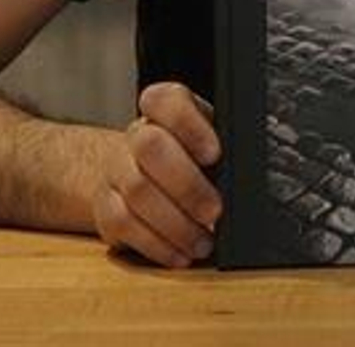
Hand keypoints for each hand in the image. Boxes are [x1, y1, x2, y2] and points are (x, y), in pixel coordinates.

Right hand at [92, 82, 222, 266]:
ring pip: (137, 190)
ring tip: (204, 242)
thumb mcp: (210, 144)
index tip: (214, 153)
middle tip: (215, 211)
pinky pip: (122, 224)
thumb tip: (249, 173)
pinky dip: (156, 244)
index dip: (189, 125)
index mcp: (166, 112)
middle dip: (187, 184)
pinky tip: (180, 253)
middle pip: (150, 147)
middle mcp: (138, 135)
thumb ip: (225, 149)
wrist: (138, 173)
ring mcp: (117, 169)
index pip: (167, 100)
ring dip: (176, 223)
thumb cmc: (188, 159)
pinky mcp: (105, 206)